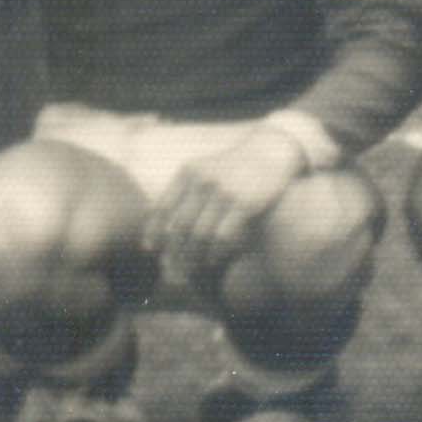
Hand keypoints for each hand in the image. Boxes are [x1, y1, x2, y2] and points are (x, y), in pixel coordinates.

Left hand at [146, 127, 306, 284]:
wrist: (270, 150)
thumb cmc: (233, 166)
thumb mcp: (204, 168)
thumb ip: (184, 190)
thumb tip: (162, 225)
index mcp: (188, 173)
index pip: (162, 208)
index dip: (153, 231)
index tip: (151, 248)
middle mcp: (203, 181)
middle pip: (179, 226)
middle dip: (173, 251)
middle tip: (171, 269)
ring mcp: (224, 192)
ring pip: (199, 235)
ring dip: (193, 257)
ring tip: (191, 271)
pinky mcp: (245, 203)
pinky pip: (222, 237)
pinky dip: (214, 253)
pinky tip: (212, 261)